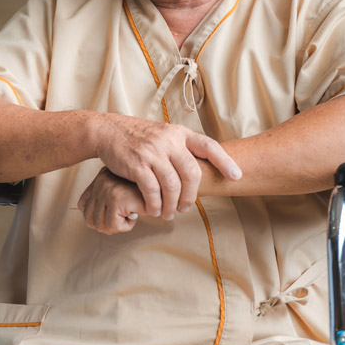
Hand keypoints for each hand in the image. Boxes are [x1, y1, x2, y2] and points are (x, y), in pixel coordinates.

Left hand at [77, 167, 145, 234]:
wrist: (164, 188)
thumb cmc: (144, 194)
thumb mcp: (121, 193)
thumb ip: (105, 202)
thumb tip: (91, 223)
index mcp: (100, 179)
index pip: (83, 205)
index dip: (96, 217)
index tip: (114, 216)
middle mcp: (100, 182)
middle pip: (89, 219)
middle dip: (107, 226)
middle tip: (124, 219)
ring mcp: (107, 189)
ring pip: (101, 225)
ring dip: (118, 226)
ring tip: (129, 214)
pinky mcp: (116, 199)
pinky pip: (113, 225)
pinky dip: (126, 226)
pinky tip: (134, 215)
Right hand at [93, 114, 240, 219]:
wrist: (109, 131)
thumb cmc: (139, 138)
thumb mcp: (164, 136)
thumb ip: (181, 149)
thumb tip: (201, 171)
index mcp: (179, 133)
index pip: (208, 145)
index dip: (224, 161)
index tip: (236, 176)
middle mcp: (169, 141)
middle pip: (192, 173)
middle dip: (191, 196)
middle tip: (185, 208)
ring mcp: (153, 152)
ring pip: (172, 186)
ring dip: (172, 205)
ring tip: (168, 213)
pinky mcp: (138, 164)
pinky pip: (153, 190)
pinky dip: (155, 204)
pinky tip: (154, 209)